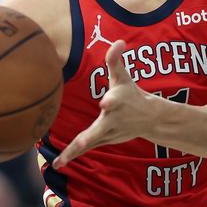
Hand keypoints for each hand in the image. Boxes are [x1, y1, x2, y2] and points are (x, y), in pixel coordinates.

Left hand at [53, 40, 151, 167]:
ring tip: (60, 161)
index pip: (116, 100)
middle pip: (101, 128)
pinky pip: (85, 148)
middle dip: (91, 135)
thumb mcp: (124, 77)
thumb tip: (118, 41)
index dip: (111, 101)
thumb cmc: (131, 93)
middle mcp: (114, 119)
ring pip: (90, 142)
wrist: (149, 119)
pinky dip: (72, 156)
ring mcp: (108, 133)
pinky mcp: (102, 140)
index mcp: (119, 101)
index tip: (105, 102)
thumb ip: (116, 60)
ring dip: (75, 151)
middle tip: (82, 141)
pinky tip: (58, 164)